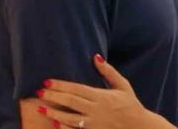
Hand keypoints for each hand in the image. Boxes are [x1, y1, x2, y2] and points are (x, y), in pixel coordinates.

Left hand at [36, 54, 157, 128]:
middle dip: (53, 96)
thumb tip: (95, 56)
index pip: (77, 89)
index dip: (61, 85)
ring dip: (53, 112)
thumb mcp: (122, 85)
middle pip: (71, 102)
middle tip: (39, 92)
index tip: (48, 81)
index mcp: (102, 96)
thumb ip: (108, 71)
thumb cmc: (130, 104)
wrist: (138, 126)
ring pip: (69, 118)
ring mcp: (93, 123)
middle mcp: (96, 109)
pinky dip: (63, 127)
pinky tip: (53, 122)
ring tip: (40, 107)